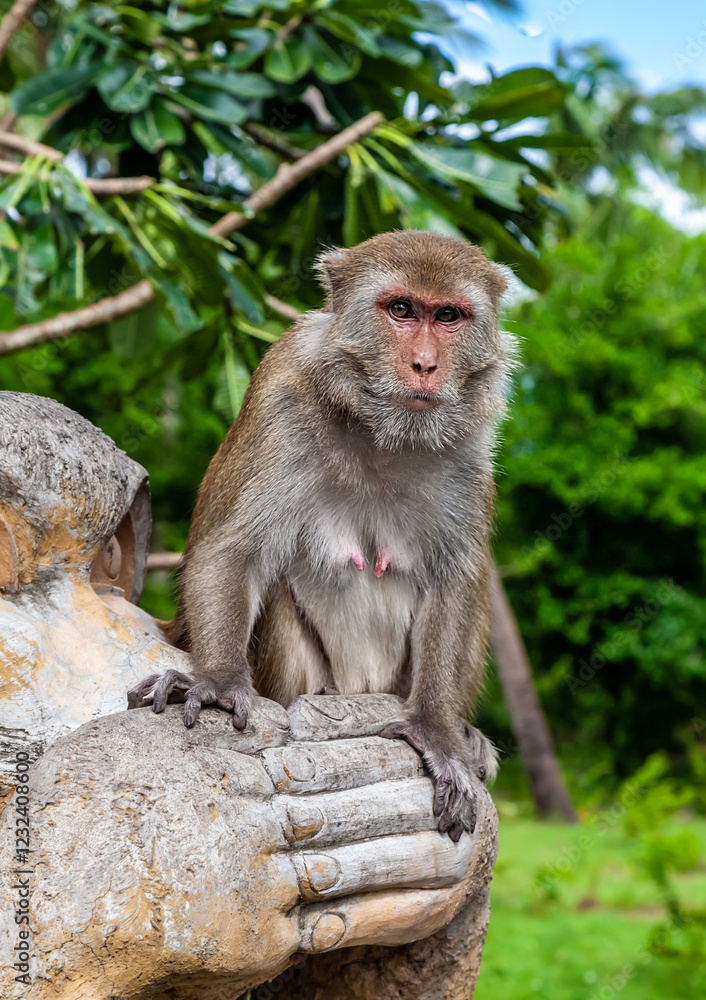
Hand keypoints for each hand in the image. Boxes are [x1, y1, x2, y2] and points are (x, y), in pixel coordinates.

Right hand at [0, 694, 495, 999]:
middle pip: (347, 786)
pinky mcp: (263, 934)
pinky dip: (404, 901)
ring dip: (419, 836)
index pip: (316, 737)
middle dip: (404, 777)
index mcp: (226, 760)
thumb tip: (244, 719)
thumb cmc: (87, 810)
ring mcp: (261, 872)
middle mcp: (250, 809)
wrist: (51, 896)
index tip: (409, 723)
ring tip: (468, 827)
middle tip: (454, 769)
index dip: (370, 731)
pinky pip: (351, 915)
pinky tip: (446, 886)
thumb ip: (202, 730)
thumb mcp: (139, 744)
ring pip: (361, 846)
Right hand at [127, 669, 251, 728]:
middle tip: (157, 713)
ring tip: (132, 708)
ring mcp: (178, 683)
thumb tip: (239, 725)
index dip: (191, 707)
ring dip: (144, 689)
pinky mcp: (170, 687)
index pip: (195, 694)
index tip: (188, 724)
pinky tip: (129, 706)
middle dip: (161, 693)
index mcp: (206, 687)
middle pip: (170, 677)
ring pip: (157, 677)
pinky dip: (138, 690)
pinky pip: (149, 683)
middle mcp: (188, 682)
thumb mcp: (244, 699)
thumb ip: (242, 711)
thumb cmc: (235, 690)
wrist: (229, 674)